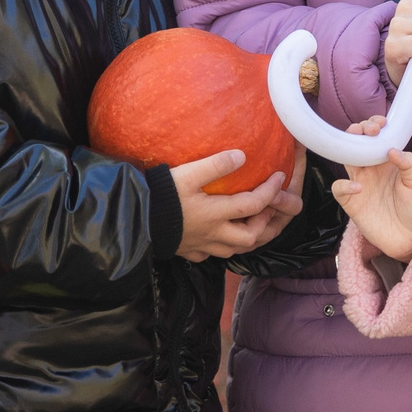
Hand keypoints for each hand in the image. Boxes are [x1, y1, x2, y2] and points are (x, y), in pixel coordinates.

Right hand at [171, 151, 300, 260]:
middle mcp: (213, 234)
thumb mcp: (187, 174)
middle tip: (269, 207)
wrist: (131, 221)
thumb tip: (242, 156)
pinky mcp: (188, 252)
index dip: (271, 191)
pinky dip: (223, 246)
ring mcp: (201, 246)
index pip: (254, 205)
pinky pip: (212, 255)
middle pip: (251, 238)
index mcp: (216, 214)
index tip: (280, 177)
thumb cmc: (159, 196)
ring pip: (234, 250)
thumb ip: (215, 165)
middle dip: (266, 224)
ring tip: (252, 222)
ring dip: (248, 238)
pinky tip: (220, 236)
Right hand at [330, 114, 411, 260]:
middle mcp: (371, 169)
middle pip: (356, 142)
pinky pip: (338, 189)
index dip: (374, 125)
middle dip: (358, 130)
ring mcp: (360, 184)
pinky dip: (344, 185)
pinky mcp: (352, 202)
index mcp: (388, 160)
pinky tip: (359, 188)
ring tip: (357, 148)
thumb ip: (409, 164)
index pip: (376, 136)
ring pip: (345, 159)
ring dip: (346, 149)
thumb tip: (392, 149)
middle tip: (369, 131)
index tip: (381, 124)